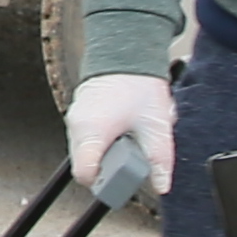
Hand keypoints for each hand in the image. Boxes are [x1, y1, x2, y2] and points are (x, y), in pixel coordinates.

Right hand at [63, 68, 176, 204]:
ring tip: (128, 139)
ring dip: (106, 154)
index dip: (103, 184)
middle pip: (85, 165)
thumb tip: (161, 185)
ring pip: (85, 152)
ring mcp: (74, 118)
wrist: (126, 52)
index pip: (85, 174)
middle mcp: (77, 126)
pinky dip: (102, 141)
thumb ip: (159, 160)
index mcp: (92, 132)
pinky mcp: (78, 112)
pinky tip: (121, 129)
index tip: (121, 181)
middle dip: (108, 168)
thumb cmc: (138, 85)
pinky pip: (86, 138)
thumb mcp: (156, 127)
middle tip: (131, 157)